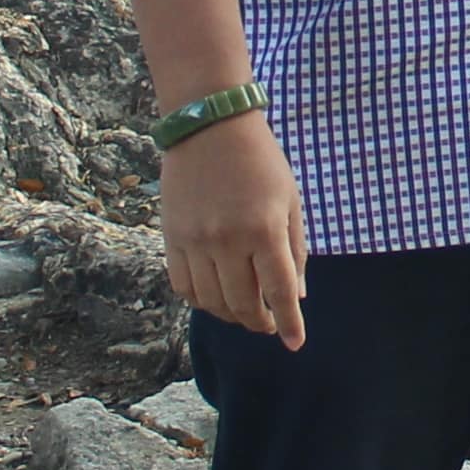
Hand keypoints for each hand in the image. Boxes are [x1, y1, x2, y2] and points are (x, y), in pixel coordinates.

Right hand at [161, 111, 308, 346]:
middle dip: (260, 322)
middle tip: (269, 324)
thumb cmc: (260, 162)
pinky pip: (183, 286)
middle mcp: (229, 241)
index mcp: (265, 230)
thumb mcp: (290, 201)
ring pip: (212, 302)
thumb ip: (295, 250)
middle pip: (243, 304)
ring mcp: (197, 241)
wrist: (210, 127)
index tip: (294, 342)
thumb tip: (296, 296)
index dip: (289, 323)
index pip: (280, 292)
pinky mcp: (173, 238)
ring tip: (244, 312)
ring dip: (231, 315)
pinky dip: (200, 300)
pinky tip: (215, 296)